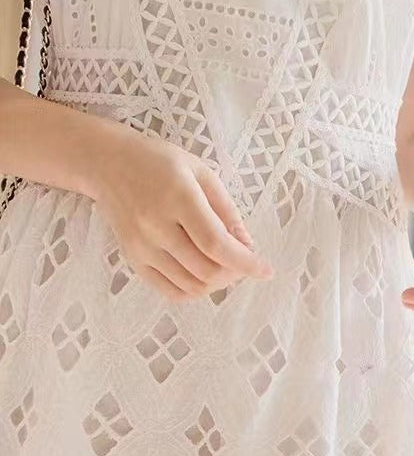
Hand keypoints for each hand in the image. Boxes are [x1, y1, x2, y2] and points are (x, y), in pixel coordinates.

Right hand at [90, 129, 273, 301]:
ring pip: (193, 286)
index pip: (217, 244)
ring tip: (222, 264)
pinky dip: (195, 290)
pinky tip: (202, 274)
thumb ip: (226, 210)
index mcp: (178, 197)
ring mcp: (142, 247)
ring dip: (217, 282)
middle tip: (241, 258)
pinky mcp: (134, 260)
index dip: (245, 263)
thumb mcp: (200, 172)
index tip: (266, 270)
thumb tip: (246, 246)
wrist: (106, 163)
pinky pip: (172, 292)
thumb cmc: (158, 163)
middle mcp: (156, 225)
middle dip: (235, 272)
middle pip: (207, 270)